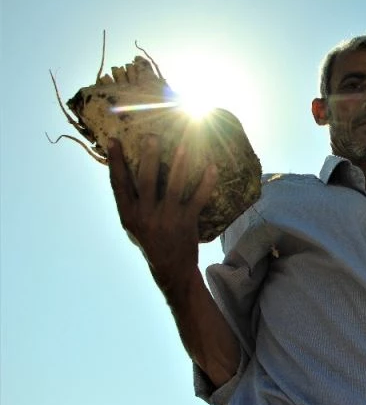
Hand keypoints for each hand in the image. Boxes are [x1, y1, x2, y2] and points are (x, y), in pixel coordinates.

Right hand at [108, 135, 216, 288]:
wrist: (170, 268)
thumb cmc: (150, 240)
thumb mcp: (132, 224)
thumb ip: (130, 201)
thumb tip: (126, 170)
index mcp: (128, 214)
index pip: (118, 184)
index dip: (115, 162)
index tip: (113, 140)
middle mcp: (145, 215)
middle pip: (146, 180)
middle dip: (148, 157)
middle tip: (152, 136)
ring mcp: (167, 218)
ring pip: (174, 186)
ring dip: (180, 164)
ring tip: (184, 144)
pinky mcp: (187, 221)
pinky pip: (198, 198)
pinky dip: (207, 182)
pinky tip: (212, 167)